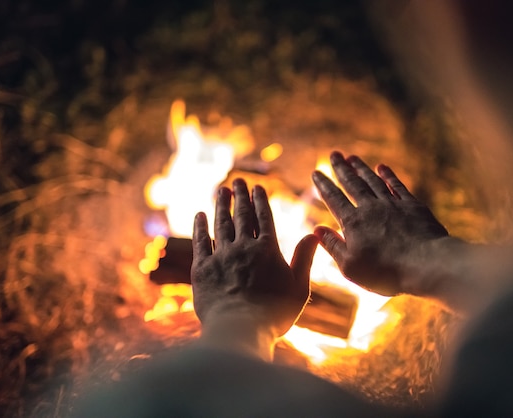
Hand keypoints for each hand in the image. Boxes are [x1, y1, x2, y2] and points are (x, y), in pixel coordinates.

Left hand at [191, 179, 318, 344]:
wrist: (239, 330)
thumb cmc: (274, 314)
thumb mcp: (299, 288)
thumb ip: (304, 259)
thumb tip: (313, 234)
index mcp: (267, 250)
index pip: (264, 218)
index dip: (260, 201)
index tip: (256, 187)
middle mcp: (243, 247)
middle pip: (241, 215)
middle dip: (240, 196)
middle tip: (237, 181)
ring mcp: (221, 256)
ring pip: (221, 224)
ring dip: (221, 205)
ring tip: (221, 190)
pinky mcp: (202, 268)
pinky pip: (200, 241)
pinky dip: (200, 226)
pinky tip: (199, 215)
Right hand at [312, 151, 448, 296]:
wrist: (426, 264)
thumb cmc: (386, 272)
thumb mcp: (351, 266)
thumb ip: (333, 246)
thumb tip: (317, 230)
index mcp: (353, 223)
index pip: (334, 199)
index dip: (324, 185)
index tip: (316, 172)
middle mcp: (371, 208)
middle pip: (353, 184)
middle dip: (341, 169)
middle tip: (334, 154)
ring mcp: (393, 204)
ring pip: (373, 181)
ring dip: (362, 168)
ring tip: (352, 158)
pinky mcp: (413, 206)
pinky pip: (396, 186)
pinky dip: (388, 175)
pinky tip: (381, 168)